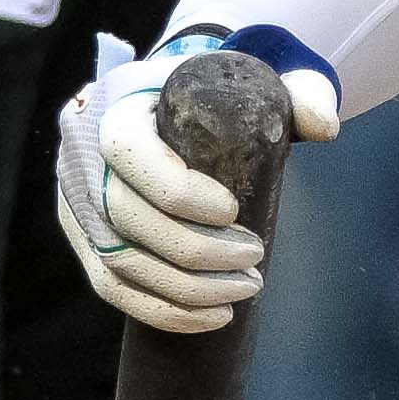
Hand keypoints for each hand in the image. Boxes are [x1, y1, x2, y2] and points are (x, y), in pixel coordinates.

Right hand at [53, 36, 328, 334]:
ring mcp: (74, 203)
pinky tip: (208, 317)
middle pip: (128, 219)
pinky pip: (112, 287)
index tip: (234, 212)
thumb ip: (299, 92)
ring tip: (242, 292)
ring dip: (185, 291)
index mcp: (113, 108)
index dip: (181, 193)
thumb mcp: (256, 82)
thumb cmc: (214, 98)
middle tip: (254, 262)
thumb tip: (324, 127)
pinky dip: (159, 310)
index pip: (131, 156)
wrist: (168, 110)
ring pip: (120, 262)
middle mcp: (80, 158)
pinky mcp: (83, 240)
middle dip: (196, 253)